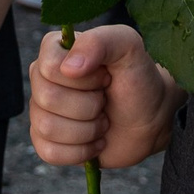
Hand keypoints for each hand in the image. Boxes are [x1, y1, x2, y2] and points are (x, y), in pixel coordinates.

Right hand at [29, 24, 181, 170]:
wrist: (150, 118)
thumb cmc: (138, 79)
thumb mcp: (128, 47)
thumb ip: (99, 42)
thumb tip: (69, 68)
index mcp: (55, 50)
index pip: (49, 66)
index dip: (83, 79)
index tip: (106, 76)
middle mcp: (43, 78)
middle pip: (48, 98)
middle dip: (89, 106)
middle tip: (105, 101)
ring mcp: (42, 110)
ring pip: (47, 127)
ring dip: (86, 130)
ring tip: (103, 121)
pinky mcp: (47, 141)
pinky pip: (48, 152)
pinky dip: (79, 152)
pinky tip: (95, 142)